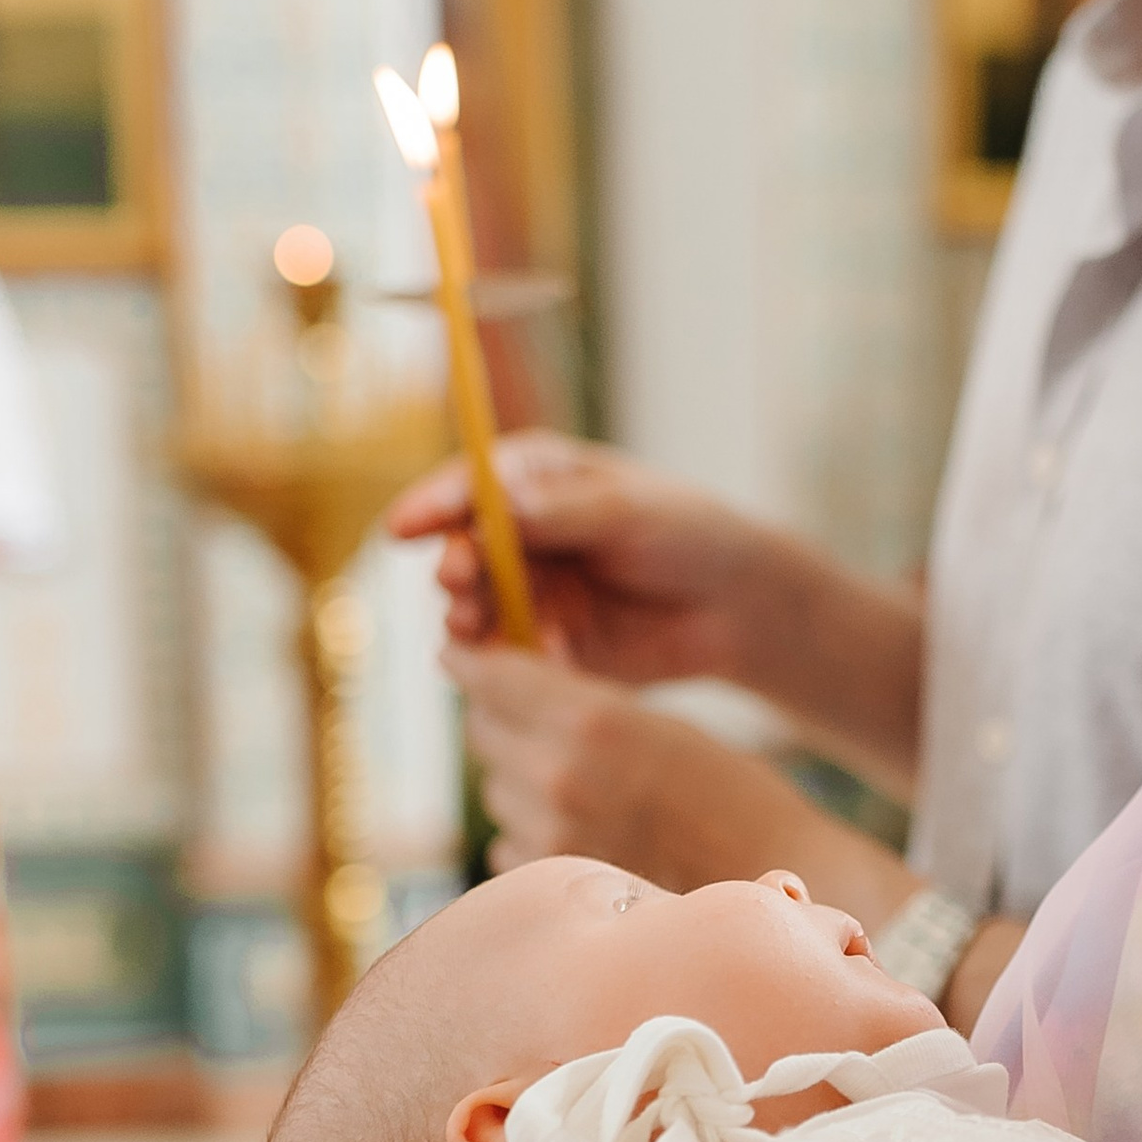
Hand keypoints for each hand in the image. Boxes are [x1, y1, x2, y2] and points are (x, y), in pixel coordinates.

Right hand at [389, 431, 787, 686]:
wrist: (737, 608)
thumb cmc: (691, 535)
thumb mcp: (632, 511)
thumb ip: (566, 509)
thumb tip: (503, 496)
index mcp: (535, 479)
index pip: (470, 485)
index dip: (433, 505)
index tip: (404, 527)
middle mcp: (520, 535)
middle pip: (463, 549)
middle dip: (453, 566)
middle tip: (456, 583)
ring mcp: (528, 593)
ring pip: (476, 607)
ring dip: (471, 618)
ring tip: (477, 628)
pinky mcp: (542, 647)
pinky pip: (509, 658)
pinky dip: (516, 661)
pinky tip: (550, 659)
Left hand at [452, 642, 842, 885]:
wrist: (772, 880)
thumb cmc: (729, 794)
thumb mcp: (659, 725)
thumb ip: (579, 708)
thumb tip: (499, 692)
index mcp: (592, 719)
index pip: (493, 676)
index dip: (476, 662)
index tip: (464, 656)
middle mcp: (559, 776)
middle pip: (483, 732)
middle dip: (503, 723)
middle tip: (539, 727)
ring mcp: (550, 837)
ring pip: (496, 791)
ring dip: (521, 784)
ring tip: (584, 793)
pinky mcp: (550, 884)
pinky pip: (509, 845)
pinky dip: (532, 837)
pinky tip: (587, 837)